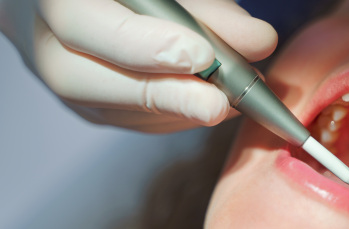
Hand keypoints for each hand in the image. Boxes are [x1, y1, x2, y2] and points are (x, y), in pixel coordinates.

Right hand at [0, 0, 276, 132]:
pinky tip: (211, 105)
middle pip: (83, 81)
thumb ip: (209, 11)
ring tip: (232, 101)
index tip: (200, 56)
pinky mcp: (89, 105)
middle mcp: (45, 42)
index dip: (141, 46)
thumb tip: (261, 42)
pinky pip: (127, 121)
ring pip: (111, 110)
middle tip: (219, 103)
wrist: (97, 5)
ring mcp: (62, 78)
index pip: (82, 25)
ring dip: (178, 111)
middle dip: (162, 95)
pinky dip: (175, 118)